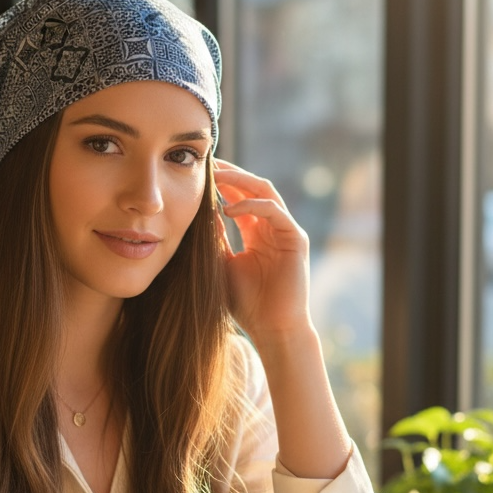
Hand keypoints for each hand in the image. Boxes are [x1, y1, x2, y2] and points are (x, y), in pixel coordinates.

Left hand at [214, 159, 311, 339]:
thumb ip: (214, 238)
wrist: (272, 329)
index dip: (220, 184)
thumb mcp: (221, 264)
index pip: (239, 198)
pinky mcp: (295, 239)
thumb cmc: (246, 304)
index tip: (197, 174)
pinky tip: (228, 208)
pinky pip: (274, 211)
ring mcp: (286, 231)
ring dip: (240, 180)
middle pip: (252, 187)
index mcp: (256, 233)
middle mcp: (272, 228)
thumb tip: (200, 212)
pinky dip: (252, 205)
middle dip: (230, 174)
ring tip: (215, 175)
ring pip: (265, 191)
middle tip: (206, 163)